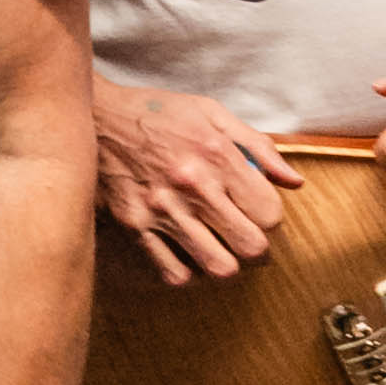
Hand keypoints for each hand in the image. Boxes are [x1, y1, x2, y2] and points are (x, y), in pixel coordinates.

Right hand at [96, 75, 302, 284]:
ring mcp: (162, 211)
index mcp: (217, 155)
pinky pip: (174, 272)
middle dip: (257, 248)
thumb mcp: (212, 113)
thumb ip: (258, 145)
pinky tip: (187, 253)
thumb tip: (294, 182)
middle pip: (251, 247)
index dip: (271, 218)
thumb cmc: (155, 113)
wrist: (91, 116)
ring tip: (221, 250)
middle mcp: (192, 187)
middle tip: (247, 239)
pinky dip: (188, 271)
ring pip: (218, 267)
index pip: (269, 213)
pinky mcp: (135, 227)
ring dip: (227, 263)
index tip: (258, 213)